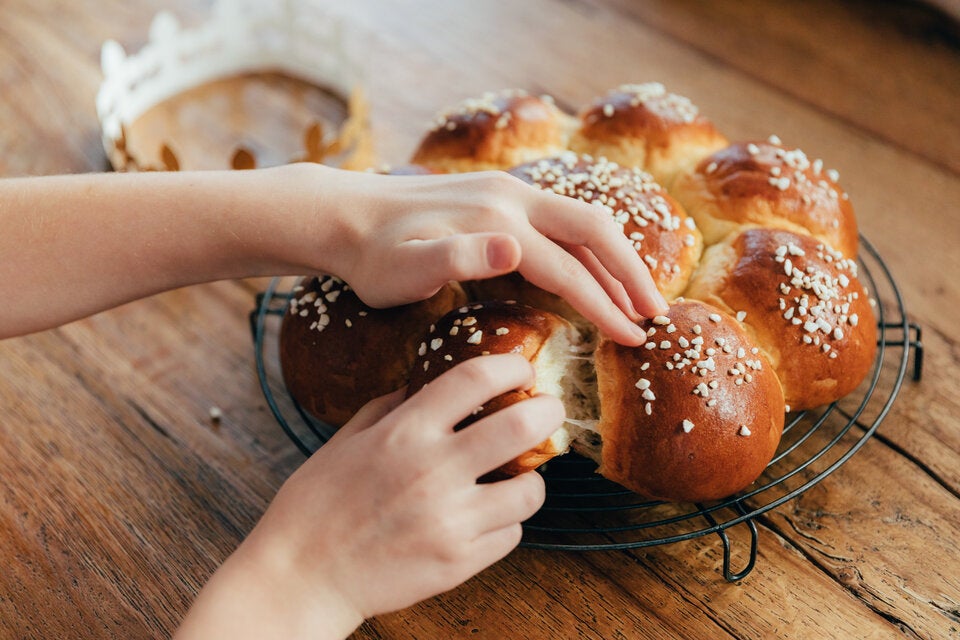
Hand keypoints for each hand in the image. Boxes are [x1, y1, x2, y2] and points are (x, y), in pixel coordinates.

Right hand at [175, 354, 562, 638]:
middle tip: (548, 411)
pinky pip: (511, 535)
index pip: (475, 379)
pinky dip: (505, 523)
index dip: (509, 366)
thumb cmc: (316, 506)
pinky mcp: (458, 562)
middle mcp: (433, 471)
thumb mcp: (345, 441)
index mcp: (403, 432)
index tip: (520, 368)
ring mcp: (450, 520)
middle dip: (548, 411)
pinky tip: (485, 518)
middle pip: (522, 427)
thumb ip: (389, 408)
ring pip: (530, 491)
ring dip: (530, 479)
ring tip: (514, 477)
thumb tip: (424, 387)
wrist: (300, 578)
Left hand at [323, 168, 666, 345]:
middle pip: (595, 230)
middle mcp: (513, 198)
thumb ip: (455, 259)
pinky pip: (561, 220)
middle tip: (657, 316)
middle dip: (631, 274)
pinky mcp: (501, 197)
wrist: (344, 215)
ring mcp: (509, 193)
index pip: (569, 268)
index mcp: (499, 221)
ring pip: (582, 223)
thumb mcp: (401, 269)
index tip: (633, 340)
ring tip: (636, 299)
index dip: (605, 306)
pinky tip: (591, 271)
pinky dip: (588, 248)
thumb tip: (514, 246)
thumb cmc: (372, 256)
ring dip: (615, 260)